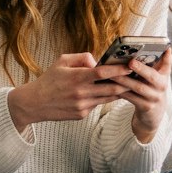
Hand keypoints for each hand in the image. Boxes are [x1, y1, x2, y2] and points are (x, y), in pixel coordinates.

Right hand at [7, 53, 127, 130]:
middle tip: (136, 77)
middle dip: (125, 83)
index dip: (118, 70)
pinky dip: (104, 98)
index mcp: (77, 77)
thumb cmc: (49, 80)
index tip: (130, 66)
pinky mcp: (82, 115)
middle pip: (111, 88)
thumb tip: (97, 61)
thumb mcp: (62, 61)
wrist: (35, 103)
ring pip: (107, 98)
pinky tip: (109, 93)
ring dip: (119, 92)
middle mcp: (81, 93)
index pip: (103, 73)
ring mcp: (82, 106)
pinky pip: (97, 105)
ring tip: (128, 84)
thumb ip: (81, 57)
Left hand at [101, 48, 171, 142]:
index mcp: (164, 76)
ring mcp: (154, 98)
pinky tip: (111, 85)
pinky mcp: (145, 107)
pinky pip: (131, 97)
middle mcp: (162, 86)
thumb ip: (154, 64)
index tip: (166, 48)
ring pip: (138, 87)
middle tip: (130, 62)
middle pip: (152, 76)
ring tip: (113, 73)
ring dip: (125, 80)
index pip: (167, 64)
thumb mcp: (155, 78)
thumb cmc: (150, 89)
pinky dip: (121, 90)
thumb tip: (146, 49)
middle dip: (141, 68)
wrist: (153, 115)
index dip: (167, 57)